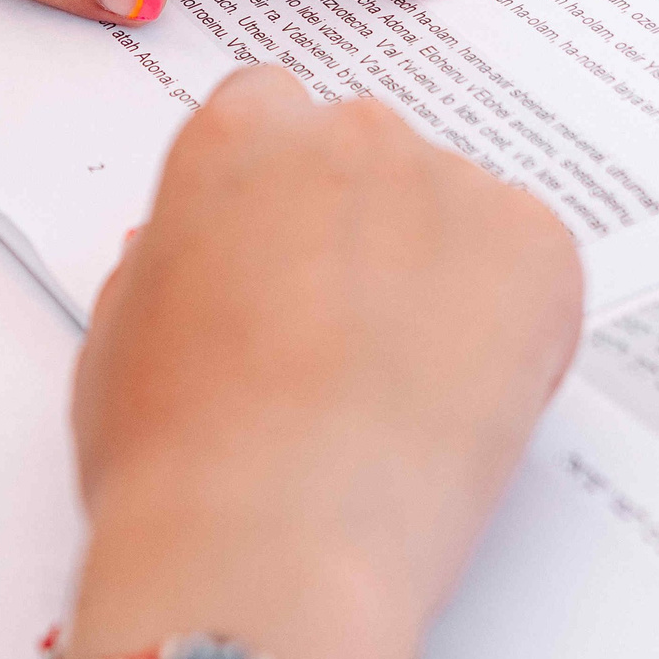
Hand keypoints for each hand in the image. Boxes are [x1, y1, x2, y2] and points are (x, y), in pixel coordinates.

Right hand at [44, 68, 581, 658]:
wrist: (268, 544)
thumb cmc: (175, 457)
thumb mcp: (121, 329)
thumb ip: (180, 255)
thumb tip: (218, 259)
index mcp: (238, 136)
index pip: (276, 114)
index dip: (284, 197)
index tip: (289, 256)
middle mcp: (348, 134)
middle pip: (371, 158)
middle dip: (366, 231)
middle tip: (348, 342)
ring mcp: (451, 184)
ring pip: (457, 216)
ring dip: (442, 279)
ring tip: (404, 395)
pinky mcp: (537, 247)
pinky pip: (533, 266)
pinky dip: (516, 327)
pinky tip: (460, 404)